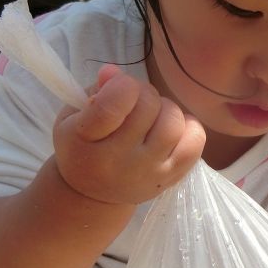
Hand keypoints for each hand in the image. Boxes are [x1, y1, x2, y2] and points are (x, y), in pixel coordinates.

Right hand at [53, 64, 205, 205]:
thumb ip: (95, 90)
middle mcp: (119, 160)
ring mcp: (148, 171)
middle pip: (148, 106)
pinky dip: (188, 127)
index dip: (121, 85)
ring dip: (165, 109)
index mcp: (85, 140)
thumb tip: (114, 71)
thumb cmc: (81, 147)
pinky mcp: (170, 178)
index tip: (116, 86)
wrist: (91, 195)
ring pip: (173, 122)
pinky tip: (171, 128)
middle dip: (143, 93)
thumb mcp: (73, 116)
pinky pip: (194, 142)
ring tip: (151, 116)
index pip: (113, 104)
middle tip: (134, 102)